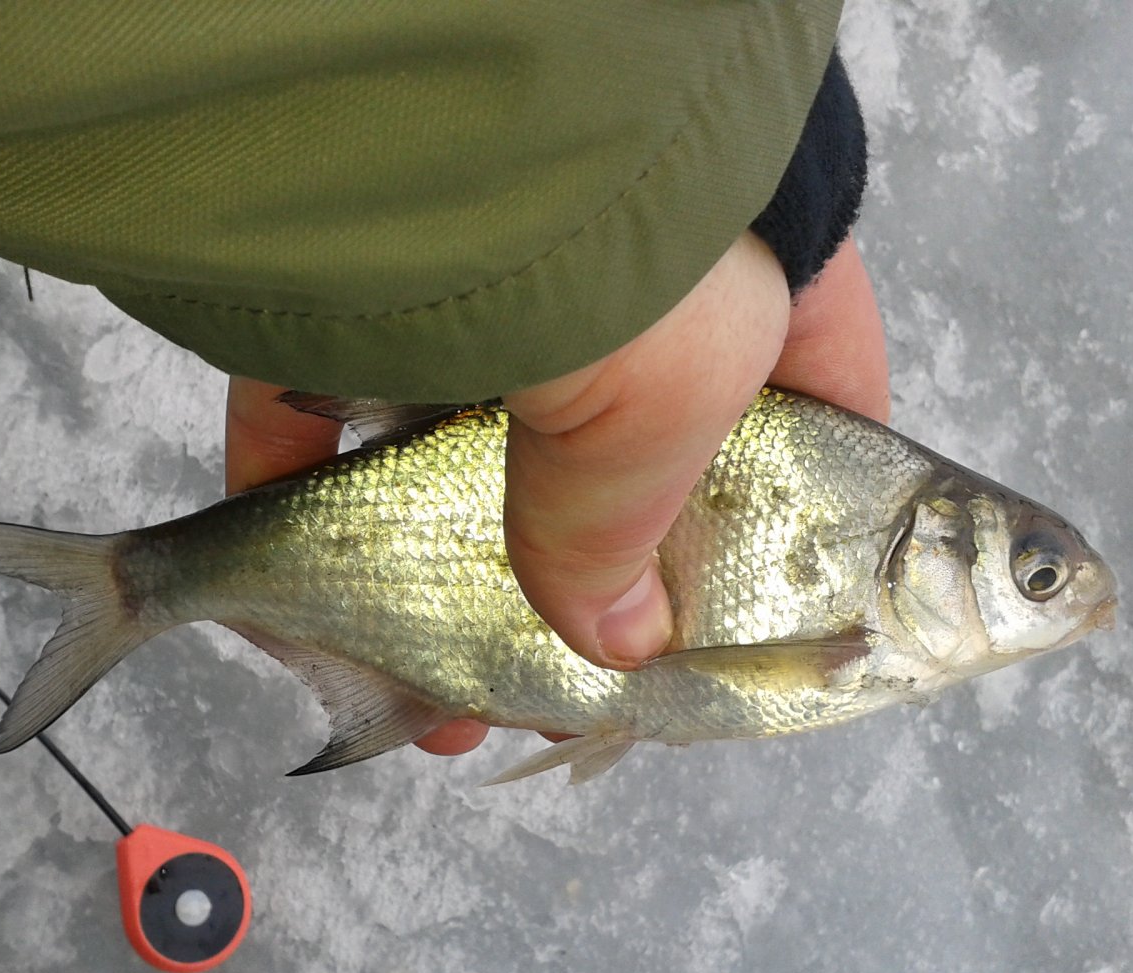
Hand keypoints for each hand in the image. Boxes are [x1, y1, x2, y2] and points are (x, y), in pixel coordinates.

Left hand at [224, 232, 889, 757]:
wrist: (438, 109)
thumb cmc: (624, 233)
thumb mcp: (674, 401)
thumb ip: (634, 526)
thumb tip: (612, 640)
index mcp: (750, 276)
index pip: (809, 412)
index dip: (797, 529)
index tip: (761, 621)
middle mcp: (617, 273)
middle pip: (613, 462)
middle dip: (590, 595)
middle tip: (574, 687)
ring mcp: (473, 277)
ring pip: (460, 463)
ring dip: (442, 591)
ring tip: (440, 702)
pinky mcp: (339, 289)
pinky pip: (324, 425)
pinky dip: (328, 529)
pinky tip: (331, 626)